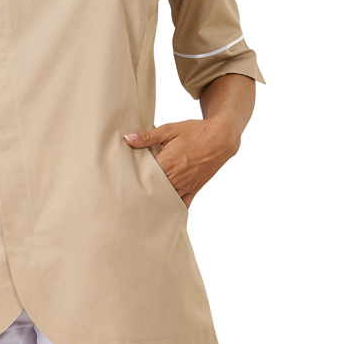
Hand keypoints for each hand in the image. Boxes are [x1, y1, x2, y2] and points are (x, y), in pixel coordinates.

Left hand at [124, 117, 240, 207]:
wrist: (221, 138)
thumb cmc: (195, 132)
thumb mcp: (170, 130)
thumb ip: (148, 136)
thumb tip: (128, 138)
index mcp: (167, 163)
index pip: (145, 177)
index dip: (133, 179)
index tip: (124, 180)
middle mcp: (176, 178)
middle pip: (154, 191)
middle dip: (142, 192)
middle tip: (128, 195)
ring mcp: (186, 185)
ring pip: (167, 200)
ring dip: (156, 202)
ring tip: (142, 205)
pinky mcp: (195, 189)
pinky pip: (183, 204)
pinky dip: (173, 208)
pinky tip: (163, 213)